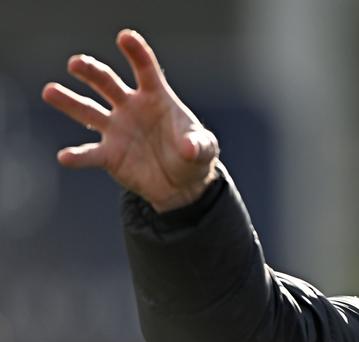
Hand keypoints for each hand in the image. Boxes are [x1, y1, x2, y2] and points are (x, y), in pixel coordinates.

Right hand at [42, 29, 218, 211]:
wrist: (182, 184)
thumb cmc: (192, 156)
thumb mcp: (204, 149)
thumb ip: (198, 145)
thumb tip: (188, 148)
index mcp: (156, 97)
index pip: (145, 70)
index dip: (136, 53)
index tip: (125, 37)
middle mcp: (131, 108)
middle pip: (108, 83)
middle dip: (92, 72)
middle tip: (76, 63)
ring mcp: (117, 130)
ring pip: (88, 111)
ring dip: (69, 101)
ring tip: (50, 91)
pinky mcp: (109, 155)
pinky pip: (90, 154)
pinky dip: (78, 156)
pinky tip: (66, 157)